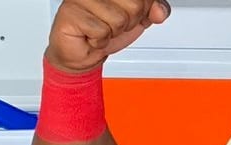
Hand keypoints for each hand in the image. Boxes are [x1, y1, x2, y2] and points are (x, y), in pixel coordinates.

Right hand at [47, 0, 170, 72]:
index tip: (132, 15)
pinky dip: (100, 40)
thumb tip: (159, 11)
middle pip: (135, 6)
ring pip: (119, 20)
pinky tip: (91, 35)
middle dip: (130, 22)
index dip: (144, 10)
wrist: (83, 52)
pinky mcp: (70, 13)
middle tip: (114, 25)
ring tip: (102, 30)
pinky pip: (102, 31)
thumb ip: (154, 9)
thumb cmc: (106, 30)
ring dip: (114, 32)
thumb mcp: (138, 18)